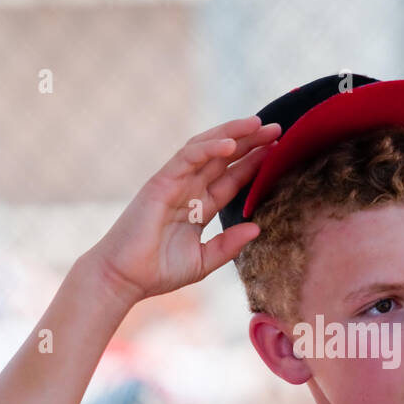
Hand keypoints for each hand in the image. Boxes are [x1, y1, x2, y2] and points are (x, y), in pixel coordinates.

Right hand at [90, 115, 280, 302]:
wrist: (125, 278)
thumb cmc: (158, 272)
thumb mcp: (203, 261)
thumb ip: (228, 245)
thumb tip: (257, 228)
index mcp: (199, 206)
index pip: (232, 178)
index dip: (254, 164)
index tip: (279, 151)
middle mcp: (188, 189)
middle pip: (223, 158)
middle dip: (250, 141)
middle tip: (278, 128)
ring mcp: (174, 183)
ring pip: (206, 149)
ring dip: (232, 134)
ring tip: (258, 124)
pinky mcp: (160, 182)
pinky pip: (187, 157)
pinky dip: (208, 148)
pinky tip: (230, 144)